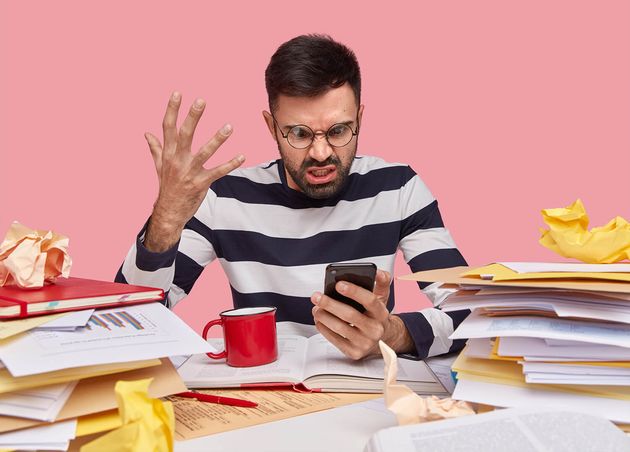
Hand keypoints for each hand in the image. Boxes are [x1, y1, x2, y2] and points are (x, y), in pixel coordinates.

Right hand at [144, 92, 244, 251]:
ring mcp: (189, 172)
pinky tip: (242, 156)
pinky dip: (230, 164)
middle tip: (201, 100)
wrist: (168, 212)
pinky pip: (218, 172)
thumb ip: (155, 148)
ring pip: (205, 152)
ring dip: (218, 139)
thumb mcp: (159, 166)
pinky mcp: (200, 183)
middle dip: (192, 117)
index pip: (168, 127)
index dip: (172, 109)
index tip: (177, 93)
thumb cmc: (167, 186)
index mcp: (168, 153)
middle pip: (185, 134)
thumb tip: (147, 133)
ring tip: (230, 126)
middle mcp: (177, 160)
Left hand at [311, 270, 414, 359]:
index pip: (369, 300)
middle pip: (350, 315)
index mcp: (381, 313)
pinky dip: (324, 329)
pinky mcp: (354, 352)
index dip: (354, 291)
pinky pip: (335, 340)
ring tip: (316, 308)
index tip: (339, 284)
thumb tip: (378, 272)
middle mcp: (375, 329)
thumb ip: (381, 282)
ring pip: (340, 328)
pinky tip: (319, 320)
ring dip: (324, 316)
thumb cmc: (376, 316)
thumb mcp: (382, 298)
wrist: (383, 340)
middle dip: (330, 304)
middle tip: (316, 296)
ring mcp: (365, 343)